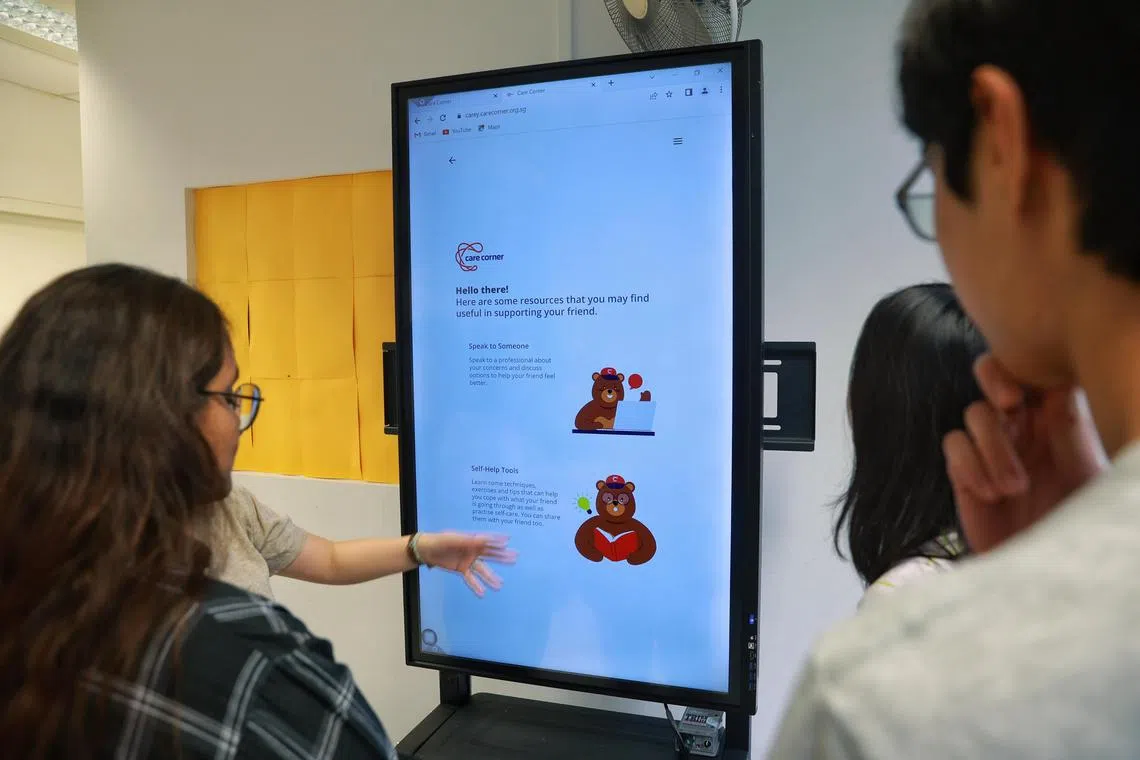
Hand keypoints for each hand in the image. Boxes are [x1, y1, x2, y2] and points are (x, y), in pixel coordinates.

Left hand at [415, 532, 517, 596]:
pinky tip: (482, 593)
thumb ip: (469, 541)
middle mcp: (473, 550)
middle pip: (490, 554)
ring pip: (482, 570)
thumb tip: (484, 540)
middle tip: (515, 558)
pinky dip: (476, 585)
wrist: (426, 550)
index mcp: (472, 540)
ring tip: (500, 585)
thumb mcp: (454, 539)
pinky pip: (470, 578)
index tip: (508, 540)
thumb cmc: (440, 540)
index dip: (497, 540)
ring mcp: (468, 561)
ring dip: (491, 577)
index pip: (487, 541)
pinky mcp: (461, 569)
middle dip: (502, 557)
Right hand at [943, 354, 1105, 551]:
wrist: (1045, 578)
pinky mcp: (964, 472)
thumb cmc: (1079, 528)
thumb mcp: (1085, 477)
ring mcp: (990, 448)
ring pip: (975, 413)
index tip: (1035, 388)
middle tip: (1012, 403)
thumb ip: (1071, 430)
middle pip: (993, 372)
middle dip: (996, 379)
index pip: (1036, 371)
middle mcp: (1021, 427)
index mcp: (1057, 419)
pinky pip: (954, 445)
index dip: (1028, 366)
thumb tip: (1060, 386)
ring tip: (1015, 488)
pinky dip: (970, 465)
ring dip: (994, 447)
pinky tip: (990, 494)